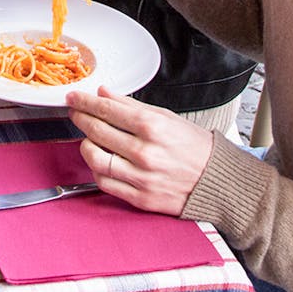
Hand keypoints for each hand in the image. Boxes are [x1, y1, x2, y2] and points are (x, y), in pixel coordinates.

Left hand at [66, 86, 213, 216]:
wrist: (219, 181)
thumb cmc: (196, 148)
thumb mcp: (167, 117)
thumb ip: (131, 105)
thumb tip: (103, 93)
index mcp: (153, 127)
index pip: (107, 109)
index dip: (84, 101)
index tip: (74, 97)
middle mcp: (145, 152)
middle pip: (96, 131)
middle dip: (80, 117)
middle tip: (76, 112)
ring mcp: (142, 177)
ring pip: (95, 158)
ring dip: (85, 144)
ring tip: (88, 138)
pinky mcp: (141, 198)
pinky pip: (105, 182)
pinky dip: (96, 170)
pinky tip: (100, 160)